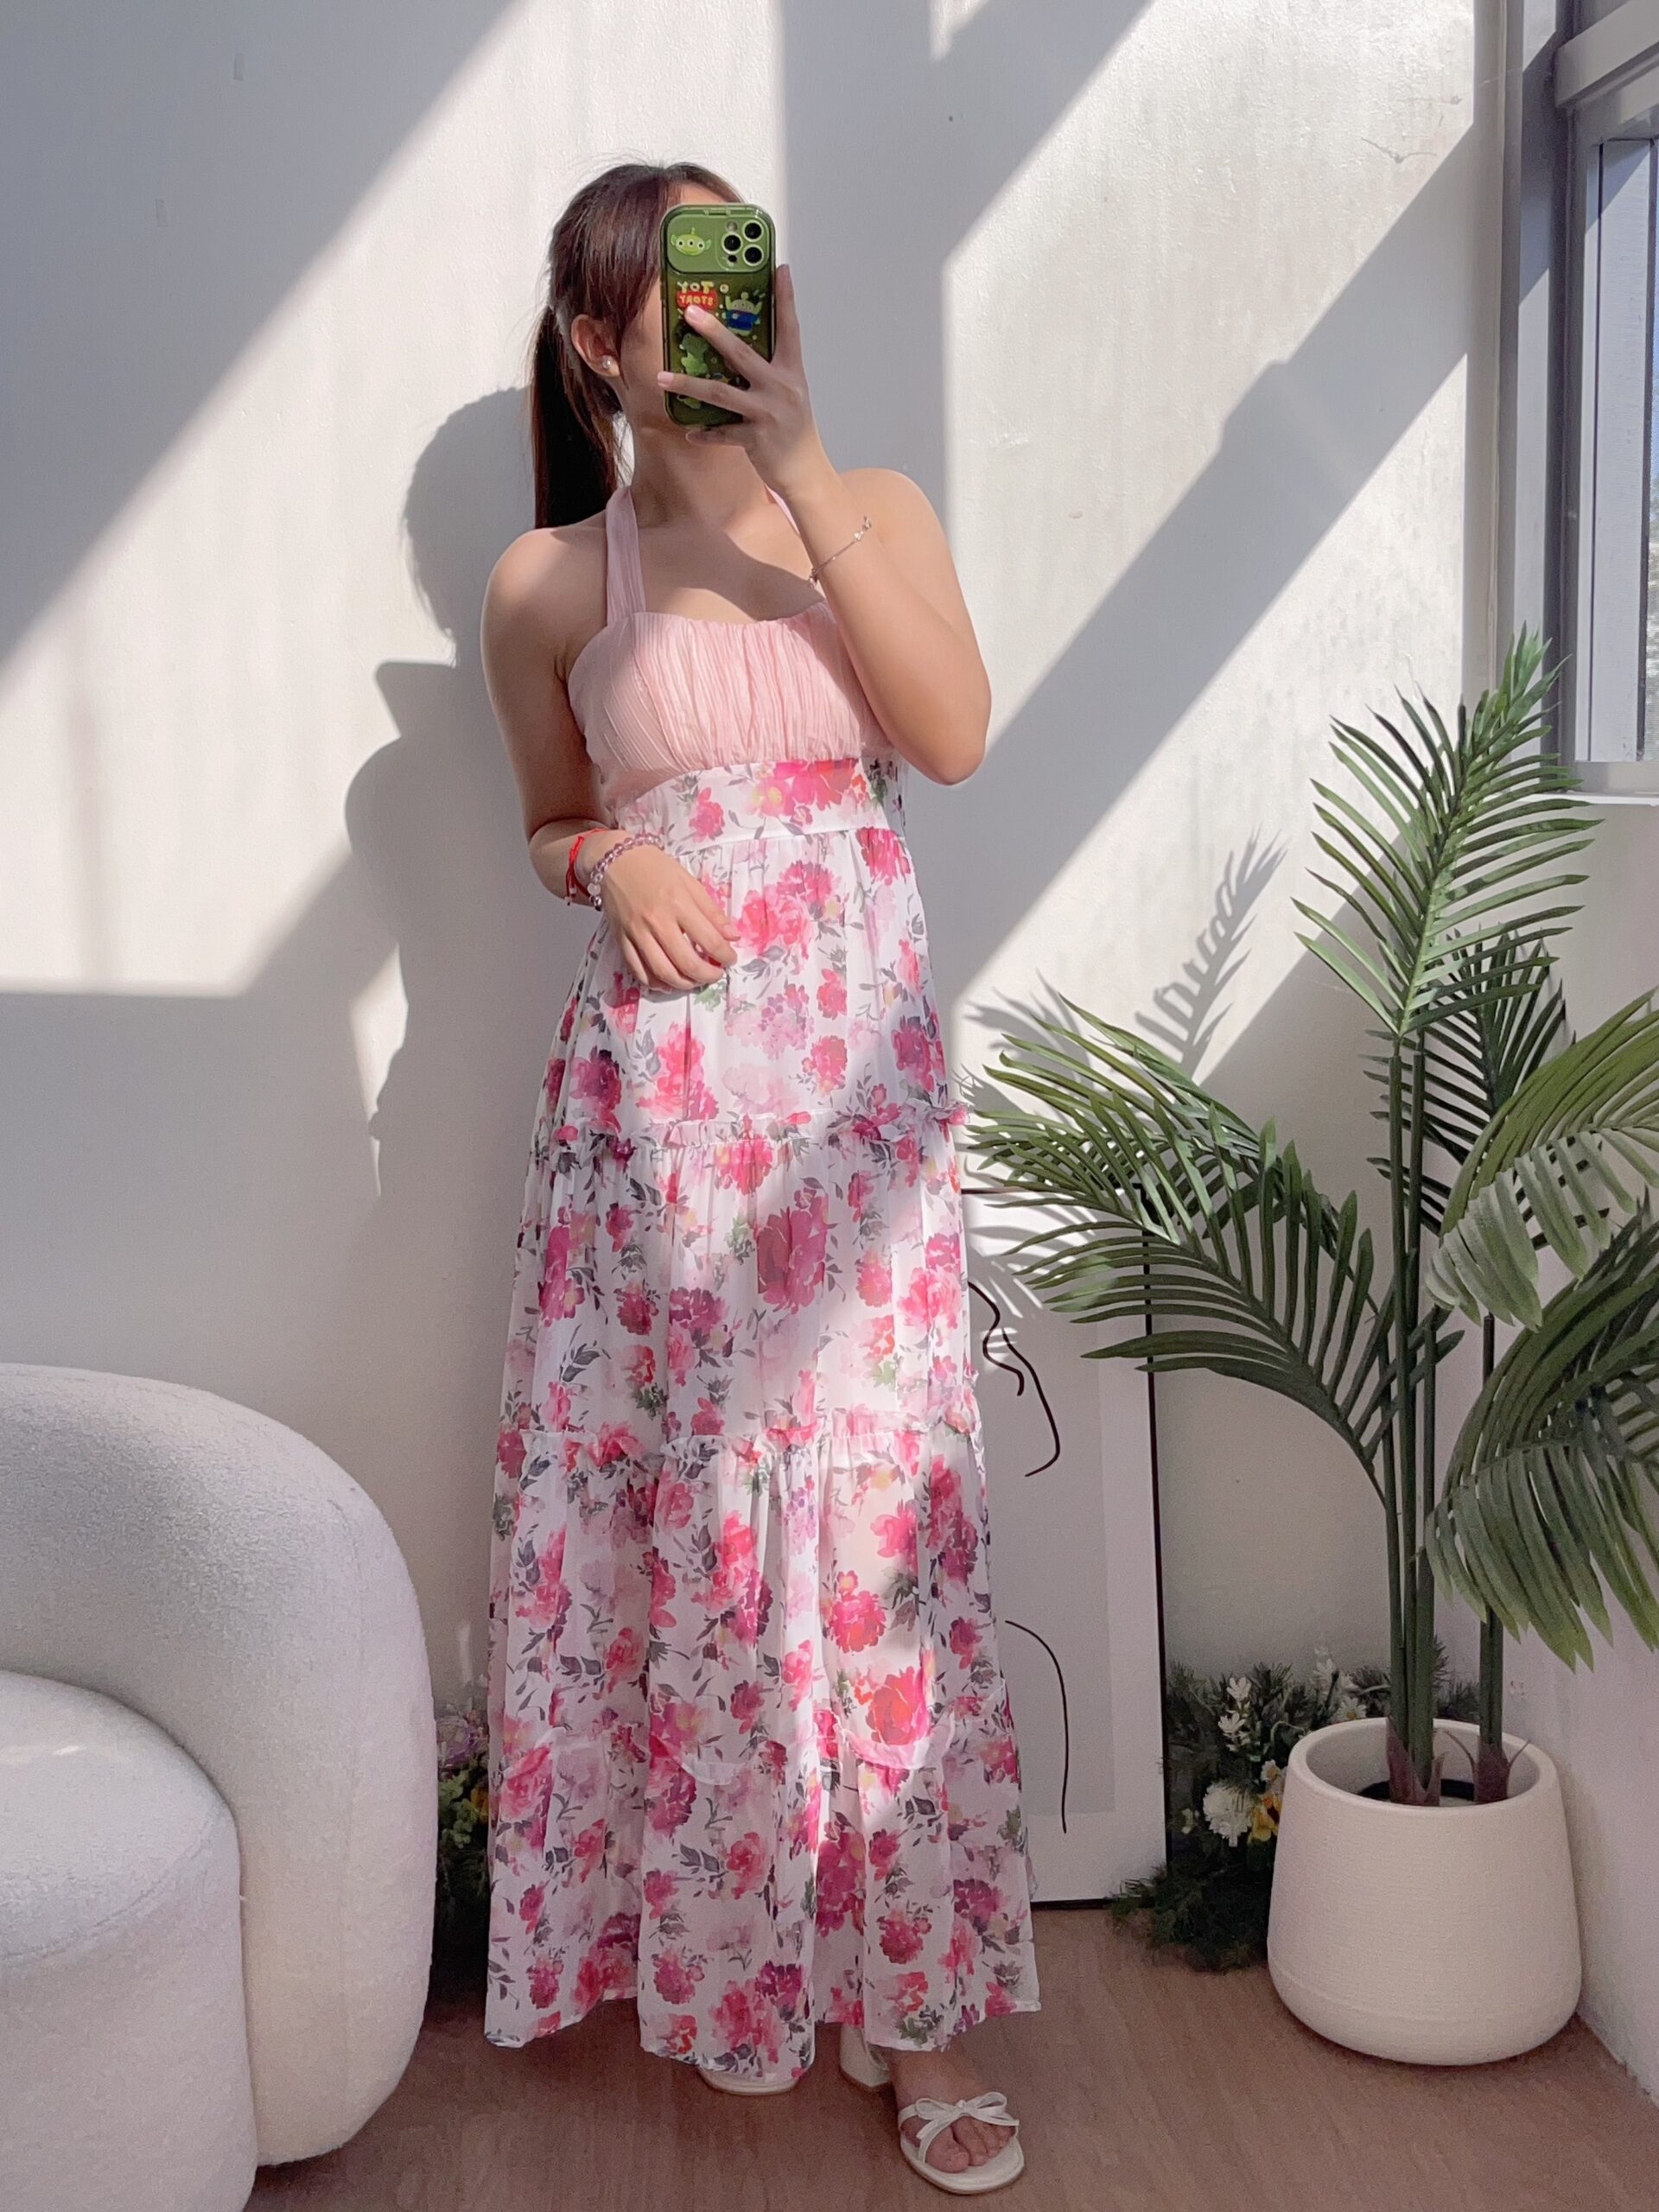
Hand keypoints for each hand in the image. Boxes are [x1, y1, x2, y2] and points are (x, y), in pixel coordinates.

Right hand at [587, 837, 737, 992]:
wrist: (616, 860)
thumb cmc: (655, 868)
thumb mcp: (689, 882)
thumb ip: (711, 911)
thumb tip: (733, 936)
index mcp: (678, 904)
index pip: (709, 940)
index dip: (725, 956)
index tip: (730, 959)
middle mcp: (657, 921)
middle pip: (687, 963)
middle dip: (708, 975)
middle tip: (716, 974)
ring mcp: (637, 933)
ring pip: (663, 972)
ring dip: (684, 984)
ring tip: (696, 980)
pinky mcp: (621, 940)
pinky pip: (638, 971)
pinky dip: (656, 983)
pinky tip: (668, 981)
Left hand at [655, 264, 827, 496]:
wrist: (806, 472)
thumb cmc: (794, 429)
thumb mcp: (789, 393)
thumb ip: (769, 371)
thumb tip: (737, 348)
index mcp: (791, 372)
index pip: (790, 328)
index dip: (786, 298)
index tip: (779, 269)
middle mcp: (781, 388)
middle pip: (741, 353)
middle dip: (713, 331)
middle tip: (689, 312)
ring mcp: (767, 414)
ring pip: (721, 393)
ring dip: (688, 384)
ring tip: (662, 376)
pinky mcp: (755, 440)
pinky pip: (721, 432)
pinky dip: (705, 433)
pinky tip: (690, 432)